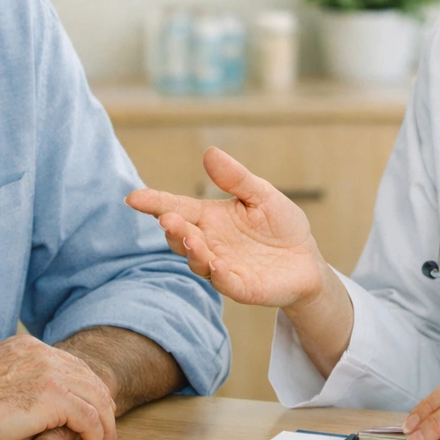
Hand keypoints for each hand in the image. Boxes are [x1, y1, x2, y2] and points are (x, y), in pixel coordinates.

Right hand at [0, 335, 117, 439]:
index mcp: (25, 347)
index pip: (67, 362)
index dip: (82, 383)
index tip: (89, 400)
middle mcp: (42, 355)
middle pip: (87, 377)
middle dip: (101, 401)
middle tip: (108, 422)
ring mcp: (50, 375)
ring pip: (95, 397)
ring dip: (104, 422)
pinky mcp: (54, 399)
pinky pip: (89, 419)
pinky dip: (96, 434)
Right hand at [125, 147, 327, 308]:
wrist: (306, 260)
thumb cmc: (280, 225)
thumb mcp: (261, 194)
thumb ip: (236, 178)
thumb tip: (209, 152)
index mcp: (209, 217)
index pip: (177, 207)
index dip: (154, 203)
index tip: (133, 198)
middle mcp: (209, 243)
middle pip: (181, 237)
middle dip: (173, 229)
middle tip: (169, 219)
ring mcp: (222, 266)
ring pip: (197, 261)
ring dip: (192, 251)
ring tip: (192, 239)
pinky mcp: (241, 287)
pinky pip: (225, 282)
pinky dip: (219, 275)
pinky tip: (217, 265)